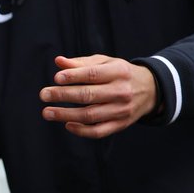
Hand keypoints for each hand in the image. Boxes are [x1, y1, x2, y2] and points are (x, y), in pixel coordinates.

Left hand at [39, 55, 156, 138]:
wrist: (150, 90)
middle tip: (43, 95)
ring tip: (47, 112)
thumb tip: (58, 62)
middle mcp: (121, 91)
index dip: (73, 76)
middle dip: (63, 95)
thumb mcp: (105, 63)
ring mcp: (121, 110)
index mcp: (118, 72)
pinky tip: (66, 124)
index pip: (92, 75)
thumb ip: (81, 63)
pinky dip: (81, 130)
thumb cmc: (119, 73)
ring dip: (66, 115)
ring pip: (91, 115)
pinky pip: (99, 131)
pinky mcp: (120, 124)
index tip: (56, 78)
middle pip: (88, 95)